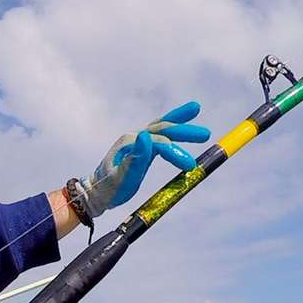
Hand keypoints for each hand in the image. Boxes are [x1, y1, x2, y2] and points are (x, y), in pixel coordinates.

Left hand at [74, 101, 209, 219]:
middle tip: (205, 134)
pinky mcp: (141, 148)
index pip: (158, 144)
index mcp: (130, 143)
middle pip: (162, 128)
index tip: (190, 166)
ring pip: (161, 127)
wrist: (96, 193)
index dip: (175, 153)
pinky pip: (159, 135)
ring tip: (195, 108)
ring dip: (178, 121)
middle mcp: (134, 138)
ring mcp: (138, 142)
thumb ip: (135, 159)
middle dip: (184, 129)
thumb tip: (145, 135)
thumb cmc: (109, 189)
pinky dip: (171, 130)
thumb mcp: (121, 178)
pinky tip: (181, 127)